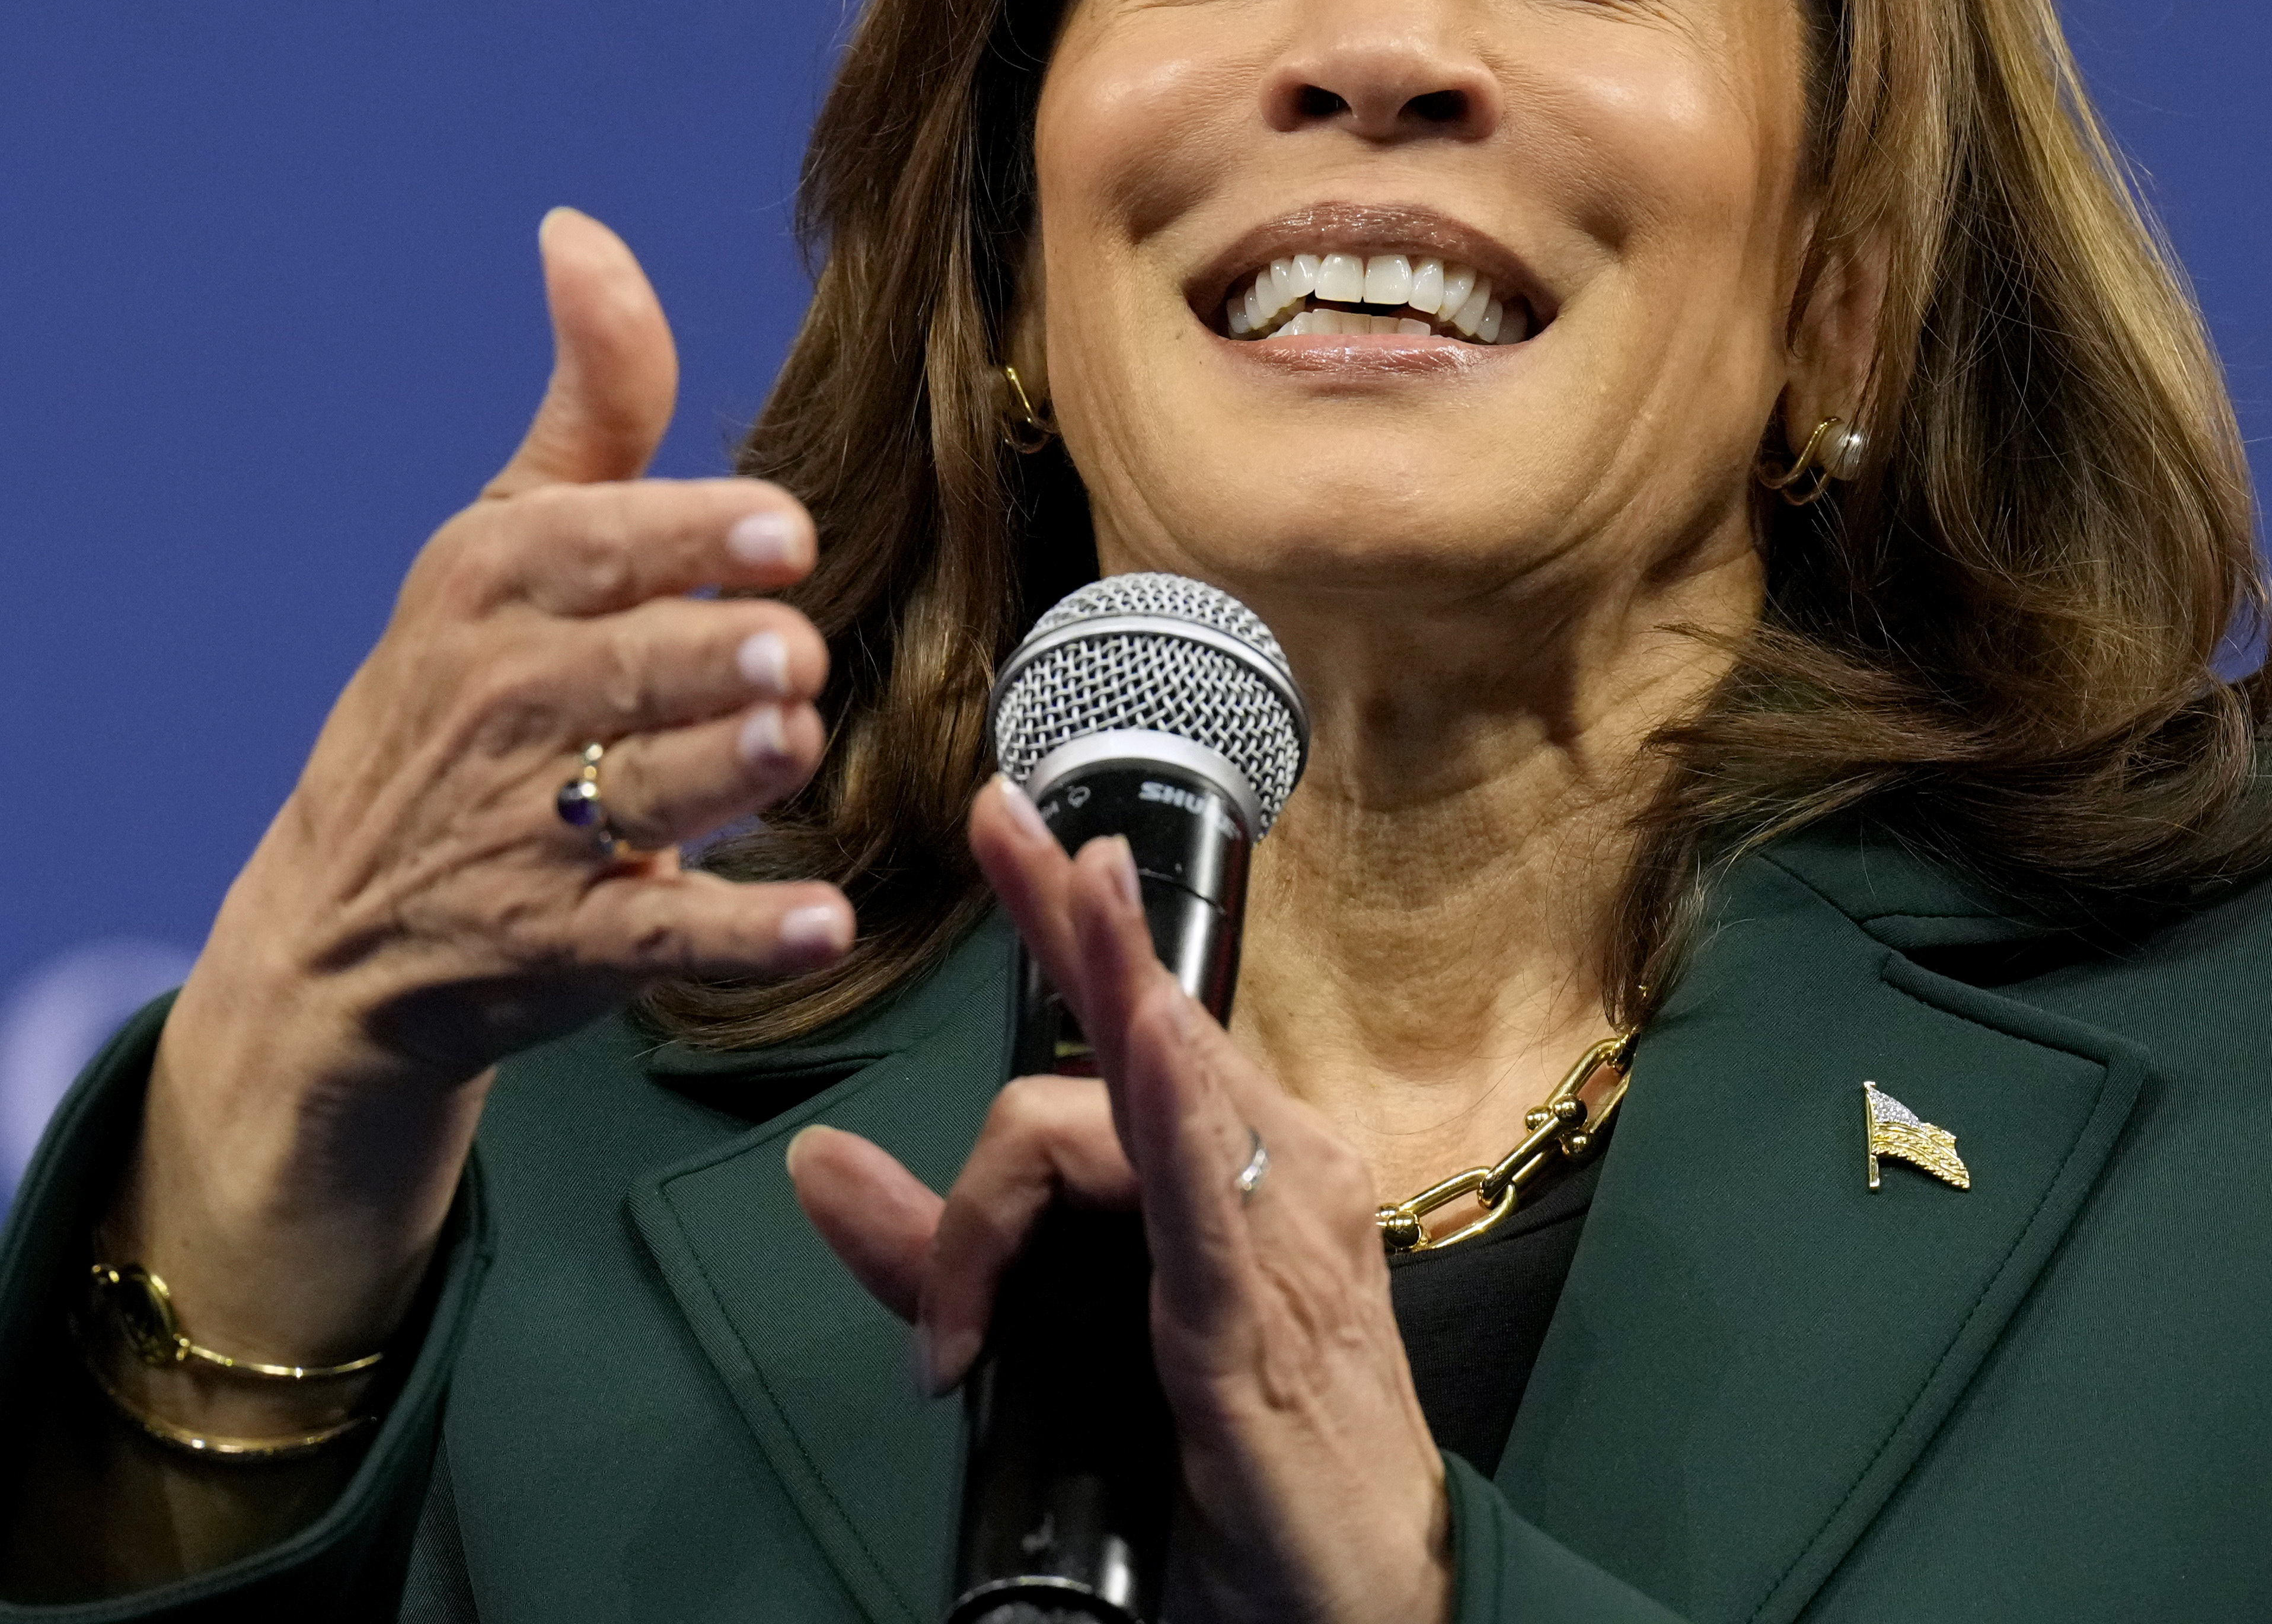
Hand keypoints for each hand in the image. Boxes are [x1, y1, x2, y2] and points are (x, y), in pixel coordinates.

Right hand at [124, 209, 857, 1387]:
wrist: (348, 919)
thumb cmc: (470, 684)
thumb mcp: (508, 535)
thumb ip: (593, 400)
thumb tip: (581, 233)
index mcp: (495, 584)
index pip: (600, 545)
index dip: (699, 539)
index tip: (784, 536)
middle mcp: (503, 701)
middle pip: (634, 670)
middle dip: (719, 661)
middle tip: (786, 657)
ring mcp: (527, 832)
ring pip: (652, 791)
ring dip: (732, 772)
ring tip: (790, 744)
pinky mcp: (564, 947)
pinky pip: (667, 938)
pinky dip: (748, 936)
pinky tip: (824, 923)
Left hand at [790, 784, 1449, 1623]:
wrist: (1362, 1602)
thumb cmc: (1238, 1477)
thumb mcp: (1057, 1345)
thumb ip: (936, 1256)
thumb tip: (815, 1162)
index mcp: (1246, 1171)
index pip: (1149, 1021)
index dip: (1074, 918)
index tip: (1010, 822)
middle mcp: (1282, 1174)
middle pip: (1148, 1029)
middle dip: (1074, 914)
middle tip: (1002, 819)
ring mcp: (1281, 1238)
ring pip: (1149, 1099)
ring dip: (1100, 990)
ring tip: (1069, 881)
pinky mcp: (1257, 1319)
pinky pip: (1205, 1194)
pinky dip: (1168, 1108)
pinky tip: (1139, 1040)